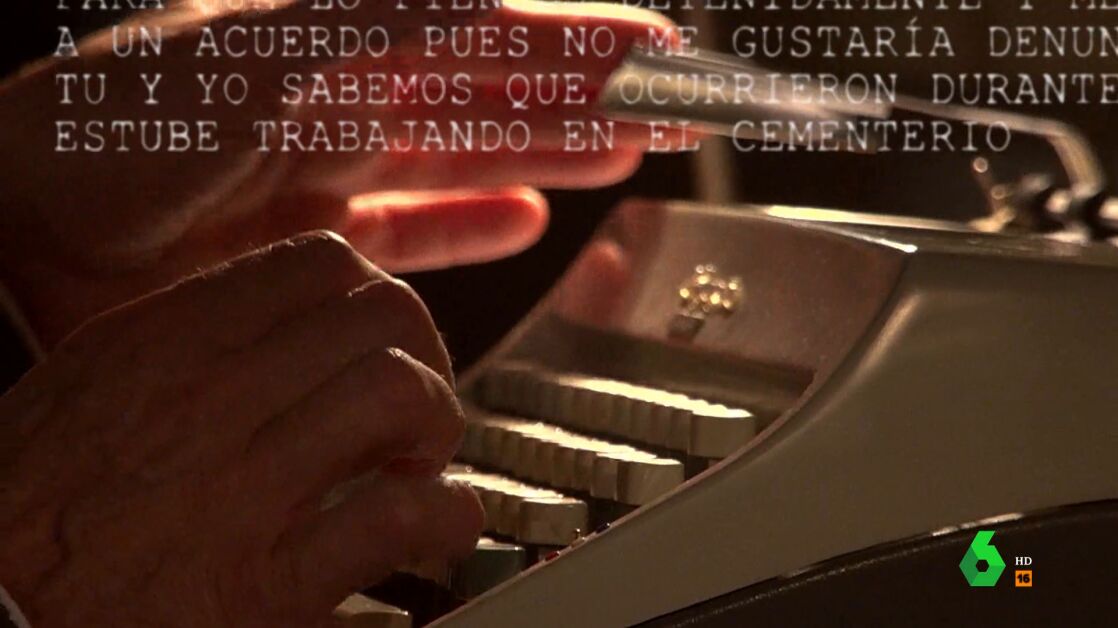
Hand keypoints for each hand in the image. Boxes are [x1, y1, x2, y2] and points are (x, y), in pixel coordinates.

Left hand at [0, 0, 680, 345]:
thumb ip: (374, 24)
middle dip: (593, 98)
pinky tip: (524, 222)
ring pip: (475, 159)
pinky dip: (475, 228)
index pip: (494, 34)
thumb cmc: (114, 133)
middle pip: (501, 95)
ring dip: (553, 155)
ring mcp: (341, 171)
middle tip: (676, 107)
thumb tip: (484, 3)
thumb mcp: (253, 55)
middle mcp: (352, 99)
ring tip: (626, 154)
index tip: (664, 49)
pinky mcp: (322, 242)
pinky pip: (422, 231)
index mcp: (347, 43)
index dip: (584, 41)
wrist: (31, 235)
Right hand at [0, 233, 482, 626]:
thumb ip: (191, 340)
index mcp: (165, 344)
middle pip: (383, 317)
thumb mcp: (95, 386)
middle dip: (425, 356)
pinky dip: (443, 516)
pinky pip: (399, 517)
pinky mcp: (271, 584)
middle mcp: (209, 401)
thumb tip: (285, 317)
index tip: (381, 340)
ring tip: (420, 463)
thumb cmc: (34, 511)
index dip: (378, 297)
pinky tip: (434, 529)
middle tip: (414, 406)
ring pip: (399, 395)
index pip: (320, 264)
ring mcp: (244, 488)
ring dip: (438, 426)